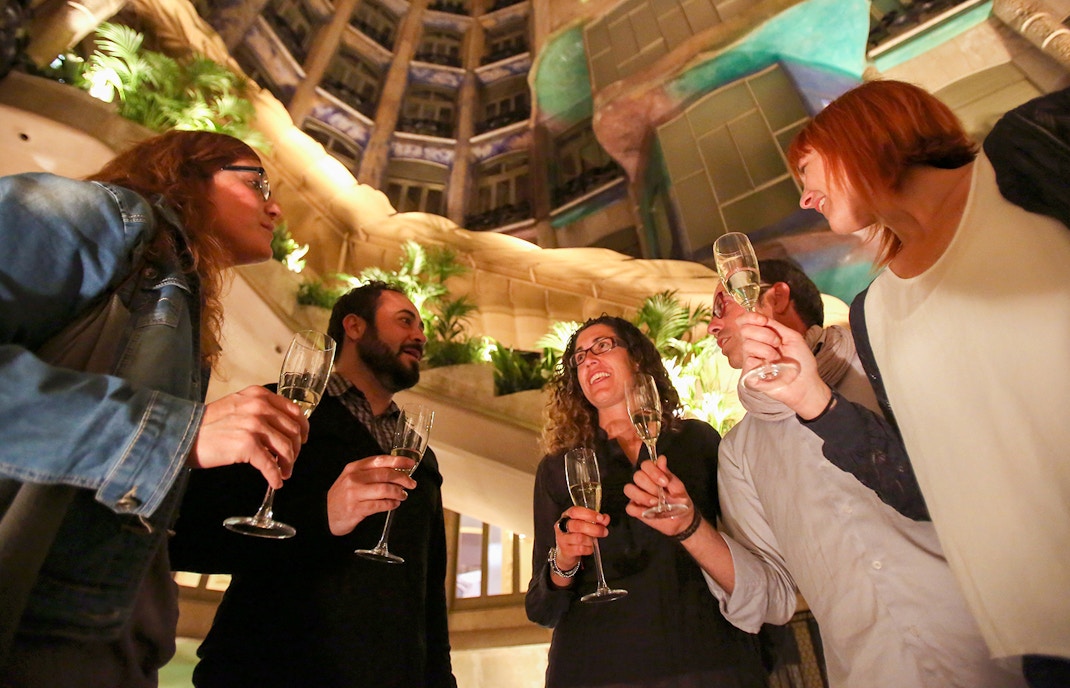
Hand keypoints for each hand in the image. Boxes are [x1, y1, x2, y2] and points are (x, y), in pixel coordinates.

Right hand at [187, 386, 309, 487]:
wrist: (182, 433)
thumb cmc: (208, 424)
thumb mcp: (237, 405)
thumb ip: (258, 409)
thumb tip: (280, 428)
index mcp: (259, 395)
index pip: (294, 411)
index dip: (302, 428)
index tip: (302, 439)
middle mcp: (259, 407)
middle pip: (293, 431)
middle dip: (295, 450)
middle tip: (290, 462)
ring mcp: (254, 425)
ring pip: (286, 448)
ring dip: (288, 465)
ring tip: (283, 473)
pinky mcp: (247, 445)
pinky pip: (270, 465)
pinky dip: (275, 476)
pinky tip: (275, 482)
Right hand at [326, 454, 416, 535]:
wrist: (324, 514)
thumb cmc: (343, 495)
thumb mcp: (351, 478)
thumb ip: (369, 472)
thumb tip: (396, 470)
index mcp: (354, 468)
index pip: (379, 460)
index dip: (397, 460)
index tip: (410, 463)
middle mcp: (353, 479)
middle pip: (385, 474)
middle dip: (403, 478)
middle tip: (411, 483)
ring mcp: (354, 494)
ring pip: (384, 490)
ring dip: (398, 492)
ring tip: (403, 495)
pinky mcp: (356, 509)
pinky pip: (380, 505)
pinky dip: (391, 504)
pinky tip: (394, 504)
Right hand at [553, 506, 609, 571]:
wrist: (566, 552)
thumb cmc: (575, 535)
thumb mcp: (584, 524)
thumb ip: (596, 520)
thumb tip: (605, 518)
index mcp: (567, 516)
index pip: (575, 511)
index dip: (589, 514)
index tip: (601, 518)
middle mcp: (562, 526)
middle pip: (578, 525)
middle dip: (594, 529)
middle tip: (604, 531)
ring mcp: (562, 539)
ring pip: (579, 538)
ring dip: (591, 540)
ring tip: (594, 540)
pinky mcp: (566, 550)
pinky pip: (580, 549)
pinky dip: (588, 549)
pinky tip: (589, 547)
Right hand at [624, 457, 697, 536]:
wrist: (682, 520)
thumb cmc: (681, 502)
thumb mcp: (678, 489)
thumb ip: (669, 475)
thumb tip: (661, 459)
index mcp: (654, 475)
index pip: (645, 465)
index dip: (653, 472)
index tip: (664, 482)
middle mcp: (644, 483)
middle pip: (637, 476)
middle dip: (650, 486)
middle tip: (661, 495)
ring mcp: (638, 496)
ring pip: (629, 489)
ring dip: (642, 496)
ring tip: (655, 503)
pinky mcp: (635, 509)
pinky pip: (629, 507)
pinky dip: (638, 510)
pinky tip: (649, 512)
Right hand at [736, 312, 831, 416]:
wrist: (806, 383)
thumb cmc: (801, 362)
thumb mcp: (792, 337)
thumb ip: (775, 326)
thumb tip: (759, 317)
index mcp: (762, 335)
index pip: (745, 321)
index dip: (750, 317)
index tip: (763, 320)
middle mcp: (754, 346)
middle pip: (745, 330)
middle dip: (765, 335)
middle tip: (778, 344)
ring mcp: (751, 360)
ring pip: (747, 345)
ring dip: (768, 350)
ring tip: (777, 359)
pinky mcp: (749, 374)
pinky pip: (749, 361)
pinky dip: (764, 363)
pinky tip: (772, 369)